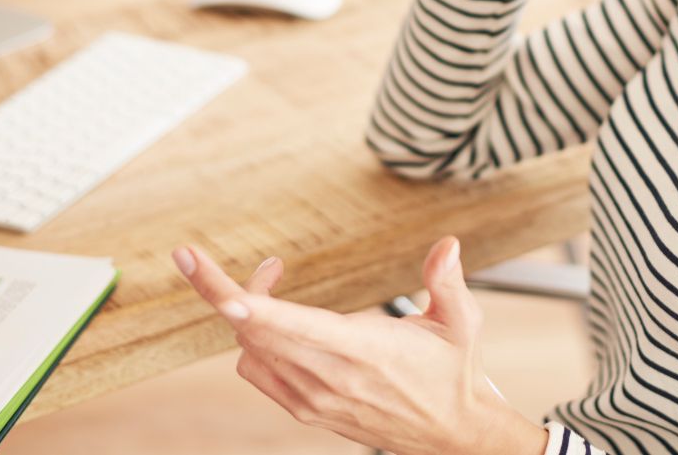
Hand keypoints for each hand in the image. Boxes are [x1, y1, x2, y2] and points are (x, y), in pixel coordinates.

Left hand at [171, 236, 547, 454]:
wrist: (449, 433)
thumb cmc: (453, 372)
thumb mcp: (462, 323)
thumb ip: (448, 282)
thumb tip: (448, 244)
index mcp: (364, 351)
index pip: (294, 327)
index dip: (252, 306)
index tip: (220, 289)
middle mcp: (330, 378)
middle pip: (255, 333)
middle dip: (220, 291)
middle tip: (216, 258)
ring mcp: (313, 398)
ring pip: (252, 349)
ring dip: (247, 309)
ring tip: (273, 276)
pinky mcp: (306, 410)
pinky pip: (257, 371)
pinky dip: (252, 340)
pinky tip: (276, 319)